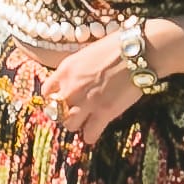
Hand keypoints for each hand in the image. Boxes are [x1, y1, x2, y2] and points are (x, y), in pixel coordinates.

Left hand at [42, 27, 154, 147]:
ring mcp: (86, 102)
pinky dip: (91, 136)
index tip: (61, 101)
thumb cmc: (116, 47)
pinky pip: (89, 134)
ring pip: (69, 125)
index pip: (46, 92)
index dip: (54, 98)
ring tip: (86, 121)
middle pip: (55, 111)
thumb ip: (76, 71)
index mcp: (65, 70)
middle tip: (75, 112)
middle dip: (64, 113)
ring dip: (77, 124)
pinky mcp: (103, 113)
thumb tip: (75, 80)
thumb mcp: (86, 54)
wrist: (137, 52)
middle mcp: (71, 87)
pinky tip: (94, 132)